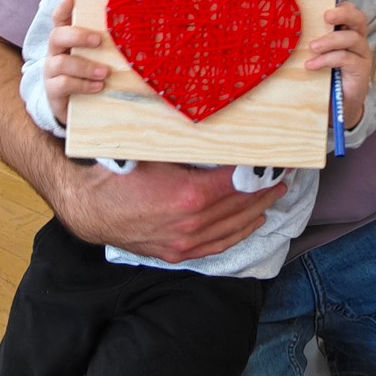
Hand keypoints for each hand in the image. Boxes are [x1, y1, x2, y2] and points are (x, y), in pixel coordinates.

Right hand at [0, 11, 285, 257]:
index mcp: (191, 196)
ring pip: (234, 227)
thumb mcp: (155, 151)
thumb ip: (187, 143)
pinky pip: (219, 246)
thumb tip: (214, 121)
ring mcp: (186, 242)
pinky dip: (238, 233)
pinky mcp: (178, 254)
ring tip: (275, 193)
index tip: (275, 158)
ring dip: (258, 210)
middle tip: (284, 174)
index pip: (239, 182)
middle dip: (265, 188)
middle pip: (242, 205)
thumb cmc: (120, 174)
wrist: (90, 209)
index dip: (259, 170)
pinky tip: (252, 222)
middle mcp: (193, 223)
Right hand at [43, 0, 109, 125]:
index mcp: (67, 40)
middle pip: (57, 36)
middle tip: (98, 40)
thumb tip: (134, 27)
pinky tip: (98, 86)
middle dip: (78, 36)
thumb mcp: (98, 57)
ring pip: (61, 63)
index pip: (59, 19)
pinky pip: (63, 84)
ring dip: (86, 67)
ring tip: (106, 72)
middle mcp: (55, 52)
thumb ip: (106, 44)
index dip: (63, 9)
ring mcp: (51, 71)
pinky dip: (83, 85)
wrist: (80, 108)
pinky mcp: (53, 91)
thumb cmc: (92, 75)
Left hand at [305, 1, 370, 128]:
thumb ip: (312, 39)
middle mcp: (358, 40)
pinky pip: (346, 58)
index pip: (351, 11)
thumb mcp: (318, 53)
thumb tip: (286, 26)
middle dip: (343, 14)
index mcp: (348, 31)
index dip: (341, 7)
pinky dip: (327, 60)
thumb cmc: (326, 75)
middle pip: (359, 19)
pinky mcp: (361, 70)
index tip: (323, 8)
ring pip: (352, 38)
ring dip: (330, 40)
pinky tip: (312, 65)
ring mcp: (362, 55)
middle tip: (326, 16)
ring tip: (312, 47)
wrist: (339, 105)